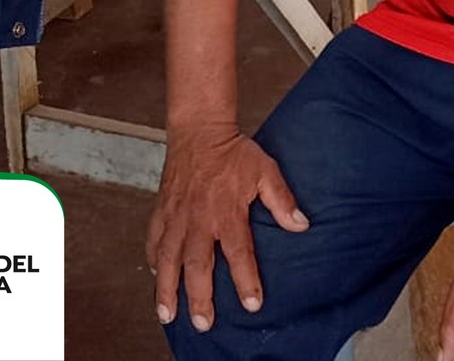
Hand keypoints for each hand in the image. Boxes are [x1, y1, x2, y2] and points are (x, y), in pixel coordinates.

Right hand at [147, 125, 307, 331]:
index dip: (246, 280)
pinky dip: (152, 260)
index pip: (238, 253)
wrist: (199, 129)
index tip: (252, 304)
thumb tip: (302, 225)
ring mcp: (177, 216)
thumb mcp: (265, 170)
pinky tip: (155, 277)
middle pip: (197, 265)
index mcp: (226, 212)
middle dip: (199, 297)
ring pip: (168, 259)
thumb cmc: (234, 152)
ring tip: (167, 315)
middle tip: (204, 323)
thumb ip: (282, 200)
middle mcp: (199, 219)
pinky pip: (153, 240)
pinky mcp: (162, 210)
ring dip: (166, 289)